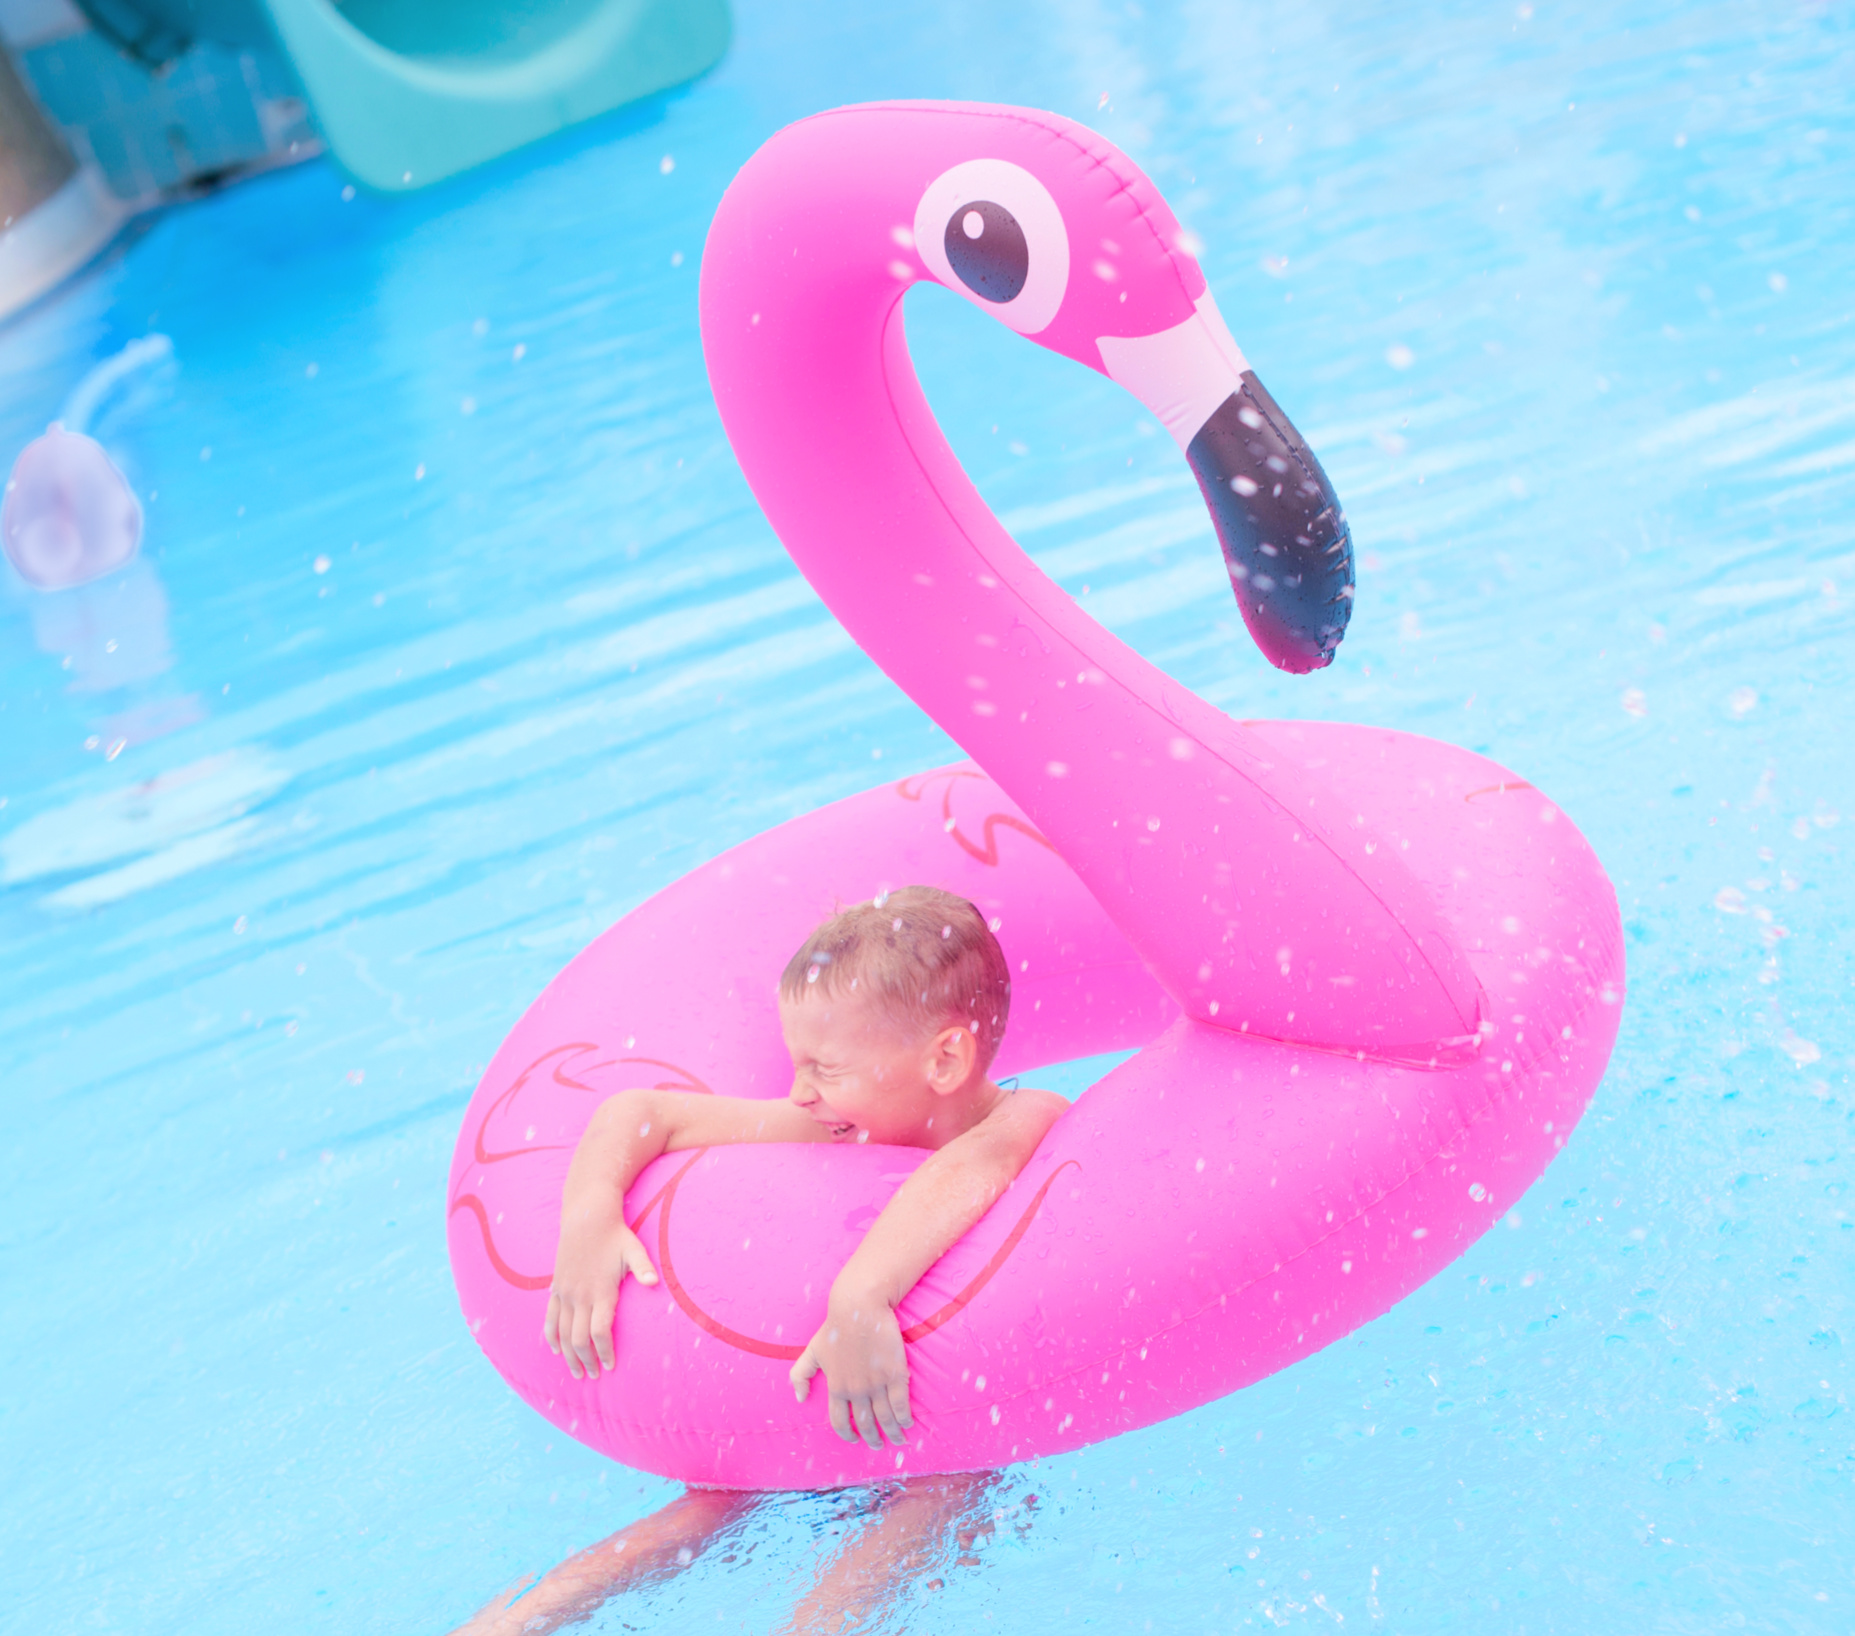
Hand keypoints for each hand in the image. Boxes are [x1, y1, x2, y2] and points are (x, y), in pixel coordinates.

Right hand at [544, 1215, 656, 1378]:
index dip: (604, 1352)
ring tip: (576, 1372)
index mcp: (601, 1291)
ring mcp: (565, 1292)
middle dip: (586, 1361)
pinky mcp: (556, 1287)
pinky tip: (556, 1350)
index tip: (610, 1366)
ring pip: (562, 1333)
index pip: (599, 1332)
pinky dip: (551, 1337)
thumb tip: (655, 1282)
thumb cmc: (615, 1236)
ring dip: (568, 1355)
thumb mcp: (634, 1249)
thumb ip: (643, 1267)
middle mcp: (580, 1295)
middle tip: (594, 1376)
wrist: (587, 1217)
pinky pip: (549, 1318)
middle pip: (579, 1339)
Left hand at [790, 1281, 911, 1448]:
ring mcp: (876, 1384)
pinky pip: (900, 1405)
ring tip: (898, 1440)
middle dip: (872, 1438)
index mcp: (836, 1387)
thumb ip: (800, 1375)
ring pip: (885, 1418)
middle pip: (865, 1424)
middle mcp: (855, 1390)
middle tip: (878, 1445)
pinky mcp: (895, 1374)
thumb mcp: (812, 1351)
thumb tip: (800, 1398)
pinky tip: (908, 1423)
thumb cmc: (835, 1326)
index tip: (854, 1439)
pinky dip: (904, 1418)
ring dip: (892, 1433)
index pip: (839, 1421)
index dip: (847, 1434)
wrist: (860, 1307)